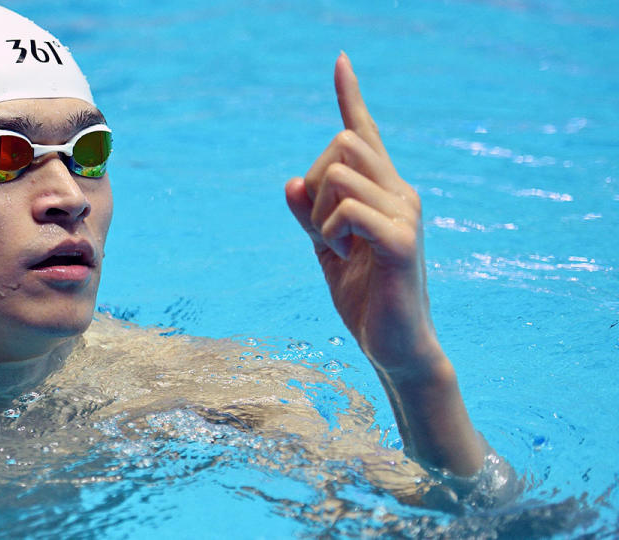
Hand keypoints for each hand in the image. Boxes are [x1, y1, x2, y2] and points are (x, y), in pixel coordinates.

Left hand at [285, 52, 439, 377]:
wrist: (394, 347)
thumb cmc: (365, 297)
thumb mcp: (325, 249)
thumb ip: (308, 215)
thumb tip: (289, 182)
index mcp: (382, 191)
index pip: (363, 133)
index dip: (349, 96)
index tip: (339, 61)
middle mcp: (400, 192)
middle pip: (342, 143)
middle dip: (314, 182)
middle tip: (323, 229)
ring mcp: (405, 213)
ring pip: (339, 173)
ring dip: (320, 214)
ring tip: (337, 248)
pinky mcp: (402, 240)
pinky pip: (348, 208)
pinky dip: (330, 231)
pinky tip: (343, 255)